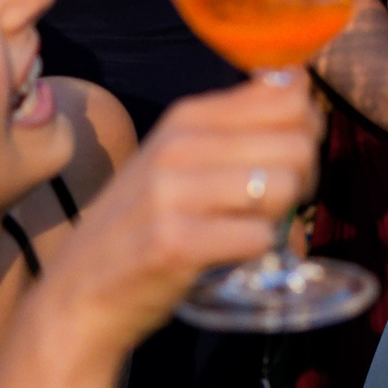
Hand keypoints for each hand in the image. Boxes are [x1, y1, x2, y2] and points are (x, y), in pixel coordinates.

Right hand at [39, 75, 322, 356]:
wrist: (78, 294)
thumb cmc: (142, 225)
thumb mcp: (180, 160)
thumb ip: (238, 130)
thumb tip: (309, 104)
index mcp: (187, 116)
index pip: (289, 93)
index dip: (309, 127)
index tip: (288, 156)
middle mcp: (179, 144)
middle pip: (297, 143)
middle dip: (305, 178)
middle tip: (277, 204)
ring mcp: (173, 193)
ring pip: (285, 186)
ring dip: (283, 216)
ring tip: (252, 229)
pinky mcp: (175, 243)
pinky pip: (260, 237)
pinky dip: (259, 251)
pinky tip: (233, 256)